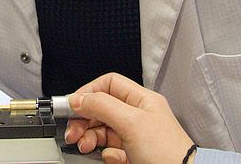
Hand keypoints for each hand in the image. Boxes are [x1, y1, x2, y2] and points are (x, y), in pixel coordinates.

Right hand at [64, 72, 194, 163]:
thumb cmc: (167, 153)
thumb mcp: (131, 122)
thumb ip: (103, 106)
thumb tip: (79, 98)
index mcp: (142, 100)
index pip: (109, 84)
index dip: (89, 92)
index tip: (73, 106)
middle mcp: (138, 116)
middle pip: (102, 109)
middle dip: (85, 120)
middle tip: (73, 132)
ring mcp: (136, 137)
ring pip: (103, 131)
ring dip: (91, 138)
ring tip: (86, 146)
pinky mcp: (133, 156)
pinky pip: (111, 151)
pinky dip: (108, 155)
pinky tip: (114, 159)